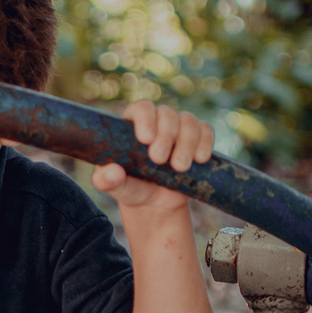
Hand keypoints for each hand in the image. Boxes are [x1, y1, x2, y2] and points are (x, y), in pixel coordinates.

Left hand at [92, 100, 213, 209]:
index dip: (145, 119)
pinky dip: (205, 142)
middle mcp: (157, 122)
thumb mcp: (115, 187)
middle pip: (167, 114)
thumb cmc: (130, 188)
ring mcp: (178, 129)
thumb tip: (112, 172)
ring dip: (187, 142)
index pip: (141, 108)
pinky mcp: (197, 139)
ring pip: (188, 121)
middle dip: (166, 135)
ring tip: (179, 167)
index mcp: (133, 125)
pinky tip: (200, 159)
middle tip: (159, 160)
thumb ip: (106, 180)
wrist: (154, 204)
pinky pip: (206, 130)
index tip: (146, 139)